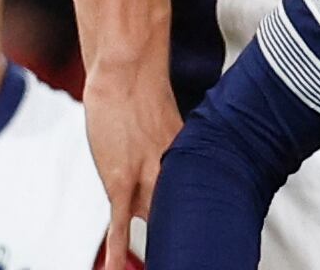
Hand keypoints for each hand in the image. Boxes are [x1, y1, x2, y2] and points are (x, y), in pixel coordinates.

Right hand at [83, 59, 180, 269]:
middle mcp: (169, 171)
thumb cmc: (138, 89)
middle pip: (177, 213)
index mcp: (183, 158)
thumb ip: (167, 146)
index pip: (194, 198)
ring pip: (154, 221)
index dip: (197, 215)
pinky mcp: (120, 181)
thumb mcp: (164, 122)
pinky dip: (116, 248)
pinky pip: (119, 223)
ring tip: (166, 264)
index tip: (207, 233)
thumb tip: (166, 159)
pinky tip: (112, 268)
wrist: (125, 70)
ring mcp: (145, 178)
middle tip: (186, 252)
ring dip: (156, 243)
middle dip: (180, 231)